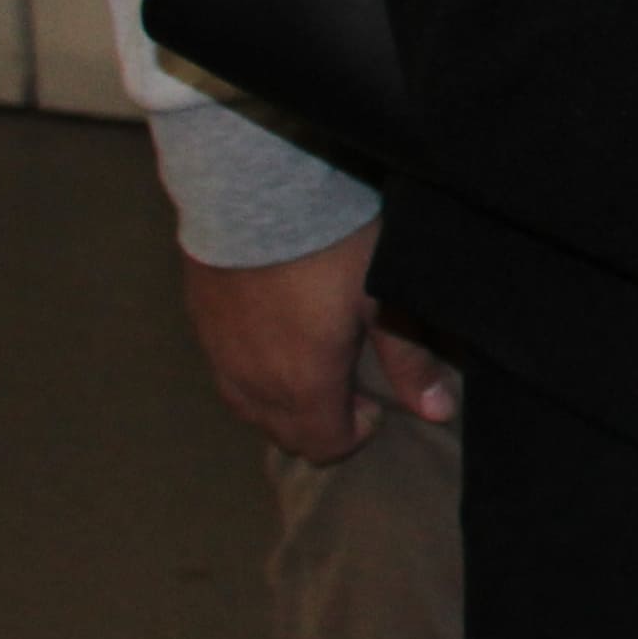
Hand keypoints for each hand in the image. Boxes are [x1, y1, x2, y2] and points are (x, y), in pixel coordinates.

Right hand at [180, 225, 455, 464]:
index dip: (354, 436)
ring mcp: (219, 354)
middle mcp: (252, 382)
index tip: (375, 405)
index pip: (322, 446)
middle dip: (318, 425)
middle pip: (282, 434)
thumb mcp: (385, 300)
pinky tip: (272, 341)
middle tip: (348, 388)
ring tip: (310, 368)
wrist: (259, 192)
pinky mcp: (199, 322)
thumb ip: (410, 360)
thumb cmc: (334, 247)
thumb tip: (438, 412)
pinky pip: (224, 372)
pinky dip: (250, 374)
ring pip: (247, 408)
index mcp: (302, 385)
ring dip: (281, 404)